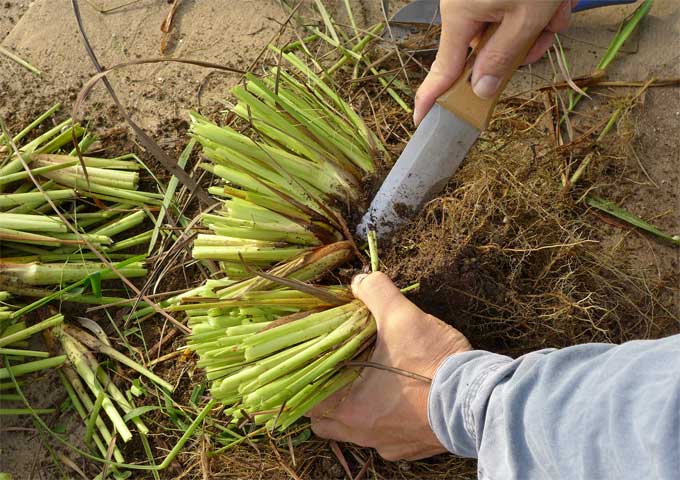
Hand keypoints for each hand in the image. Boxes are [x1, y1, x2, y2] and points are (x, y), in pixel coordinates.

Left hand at [308, 272, 471, 460]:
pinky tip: (398, 399)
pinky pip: (387, 438)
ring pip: (356, 431)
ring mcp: (389, 445)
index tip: (312, 361)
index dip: (305, 378)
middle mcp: (363, 434)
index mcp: (350, 409)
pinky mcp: (413, 449)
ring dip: (356, 409)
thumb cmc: (434, 361)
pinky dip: (386, 420)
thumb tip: (359, 280)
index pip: (308, 400)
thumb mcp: (401, 316)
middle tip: (337, 370)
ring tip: (367, 383)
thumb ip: (375, 292)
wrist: (479, 398)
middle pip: (326, 422)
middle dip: (327, 398)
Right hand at [414, 0, 576, 124]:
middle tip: (548, 34)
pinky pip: (511, 9)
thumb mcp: (527, 17)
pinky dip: (535, 8)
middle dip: (522, 47)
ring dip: (537, 25)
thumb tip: (481, 90)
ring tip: (557, 5)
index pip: (443, 70)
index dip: (432, 97)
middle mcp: (462, 7)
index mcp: (460, 17)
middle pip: (487, 50)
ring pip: (506, 30)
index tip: (420, 120)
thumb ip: (503, 59)